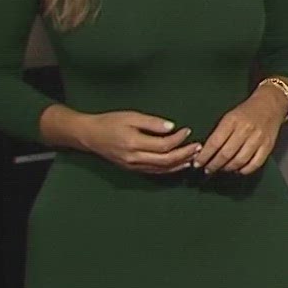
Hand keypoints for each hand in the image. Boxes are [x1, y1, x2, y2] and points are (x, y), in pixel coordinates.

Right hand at [77, 111, 197, 174]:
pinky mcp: (132, 169)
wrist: (89, 135)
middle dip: (185, 154)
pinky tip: (179, 164)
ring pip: (162, 169)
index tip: (187, 130)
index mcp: (133, 144)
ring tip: (194, 156)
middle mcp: (134, 158)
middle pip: (166, 161)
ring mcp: (133, 166)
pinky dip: (169, 169)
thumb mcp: (130, 116)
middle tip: (199, 146)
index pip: (163, 146)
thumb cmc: (110, 122)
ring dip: (180, 164)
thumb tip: (172, 127)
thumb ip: (151, 122)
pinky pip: (155, 171)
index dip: (178, 139)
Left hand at [194, 87, 286, 175]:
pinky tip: (237, 170)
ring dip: (227, 169)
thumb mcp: (229, 117)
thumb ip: (218, 133)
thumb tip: (205, 153)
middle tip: (208, 170)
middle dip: (214, 165)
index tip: (197, 164)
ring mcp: (258, 139)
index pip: (215, 142)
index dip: (204, 156)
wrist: (270, 105)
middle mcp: (246, 130)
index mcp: (232, 121)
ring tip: (221, 169)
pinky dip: (244, 170)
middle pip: (226, 154)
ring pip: (239, 161)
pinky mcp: (268, 146)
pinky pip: (255, 164)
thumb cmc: (245, 112)